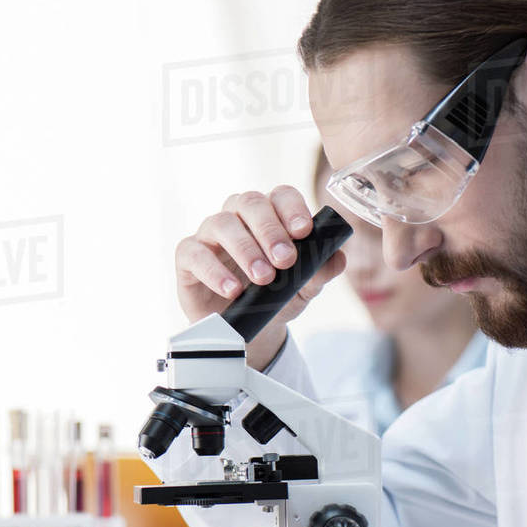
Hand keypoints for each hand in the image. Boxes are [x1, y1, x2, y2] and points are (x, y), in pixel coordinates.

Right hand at [175, 188, 346, 370]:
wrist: (246, 331)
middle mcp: (238, 217)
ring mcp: (210, 234)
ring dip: (245, 249)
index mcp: (270, 215)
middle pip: (250, 203)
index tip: (304, 232)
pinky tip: (233, 290)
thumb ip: (320, 271)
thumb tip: (338, 257)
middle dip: (270, 230)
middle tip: (286, 260)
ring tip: (263, 278)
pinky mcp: (188, 257)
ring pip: (222, 223)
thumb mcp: (303, 289)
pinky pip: (194, 252)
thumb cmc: (274, 298)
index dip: (292, 209)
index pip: (280, 195)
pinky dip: (214, 270)